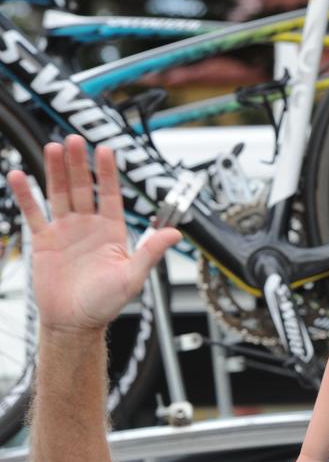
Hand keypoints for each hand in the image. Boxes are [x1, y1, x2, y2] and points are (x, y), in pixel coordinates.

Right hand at [8, 135, 180, 331]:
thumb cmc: (105, 303)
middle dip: (79, 163)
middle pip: (82, 187)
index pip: (109, 194)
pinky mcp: (44, 240)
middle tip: (75, 139)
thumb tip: (176, 233)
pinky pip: (34, 212)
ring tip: (53, 147)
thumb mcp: (132, 277)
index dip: (106, 172)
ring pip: (59, 193)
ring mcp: (65, 230)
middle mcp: (88, 226)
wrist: (74, 322)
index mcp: (112, 231)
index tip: (105, 149)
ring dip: (55, 170)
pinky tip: (19, 174)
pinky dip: (27, 194)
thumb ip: (150, 252)